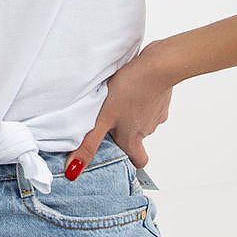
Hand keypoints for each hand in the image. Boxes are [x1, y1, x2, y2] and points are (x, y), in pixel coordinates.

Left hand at [63, 43, 176, 178]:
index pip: (139, 161)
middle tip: (109, 119)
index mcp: (132, 138)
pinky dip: (141, 97)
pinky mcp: (162, 97)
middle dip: (125, 132)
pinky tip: (130, 86)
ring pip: (143, 120)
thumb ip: (88, 144)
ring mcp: (157, 113)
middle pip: (137, 138)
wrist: (157, 66)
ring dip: (132, 113)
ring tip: (117, 98)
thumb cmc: (130, 90)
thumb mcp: (102, 119)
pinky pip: (150, 102)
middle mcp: (147, 129)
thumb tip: (74, 170)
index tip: (120, 156)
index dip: (130, 160)